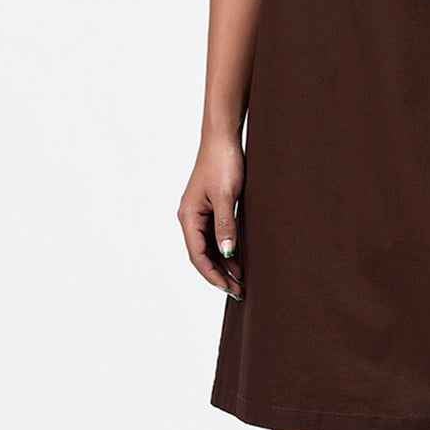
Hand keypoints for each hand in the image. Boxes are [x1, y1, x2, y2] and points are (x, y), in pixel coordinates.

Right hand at [178, 131, 244, 298]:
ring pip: (209, 247)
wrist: (223, 138)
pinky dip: (226, 250)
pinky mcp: (211, 208)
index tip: (229, 289)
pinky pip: (215, 236)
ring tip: (240, 281)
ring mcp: (200, 213)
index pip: (198, 255)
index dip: (213, 275)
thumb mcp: (226, 196)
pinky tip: (238, 259)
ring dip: (223, 265)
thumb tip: (226, 254)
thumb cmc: (222, 162)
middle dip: (219, 274)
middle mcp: (190, 218)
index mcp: (188, 216)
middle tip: (238, 291)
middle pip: (202, 255)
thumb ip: (226, 225)